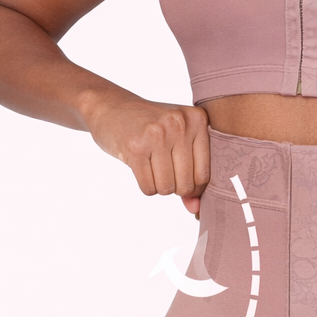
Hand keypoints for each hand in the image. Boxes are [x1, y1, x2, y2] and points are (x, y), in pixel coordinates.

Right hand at [82, 92, 210, 213]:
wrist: (111, 106)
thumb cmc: (151, 128)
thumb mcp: (177, 141)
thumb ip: (191, 174)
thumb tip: (196, 209)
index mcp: (197, 119)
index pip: (204, 174)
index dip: (193, 187)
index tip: (181, 180)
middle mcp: (180, 124)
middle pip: (186, 184)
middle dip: (174, 188)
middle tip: (163, 171)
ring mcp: (157, 134)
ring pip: (167, 188)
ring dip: (158, 187)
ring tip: (152, 167)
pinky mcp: (135, 147)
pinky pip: (148, 187)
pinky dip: (145, 186)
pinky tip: (140, 167)